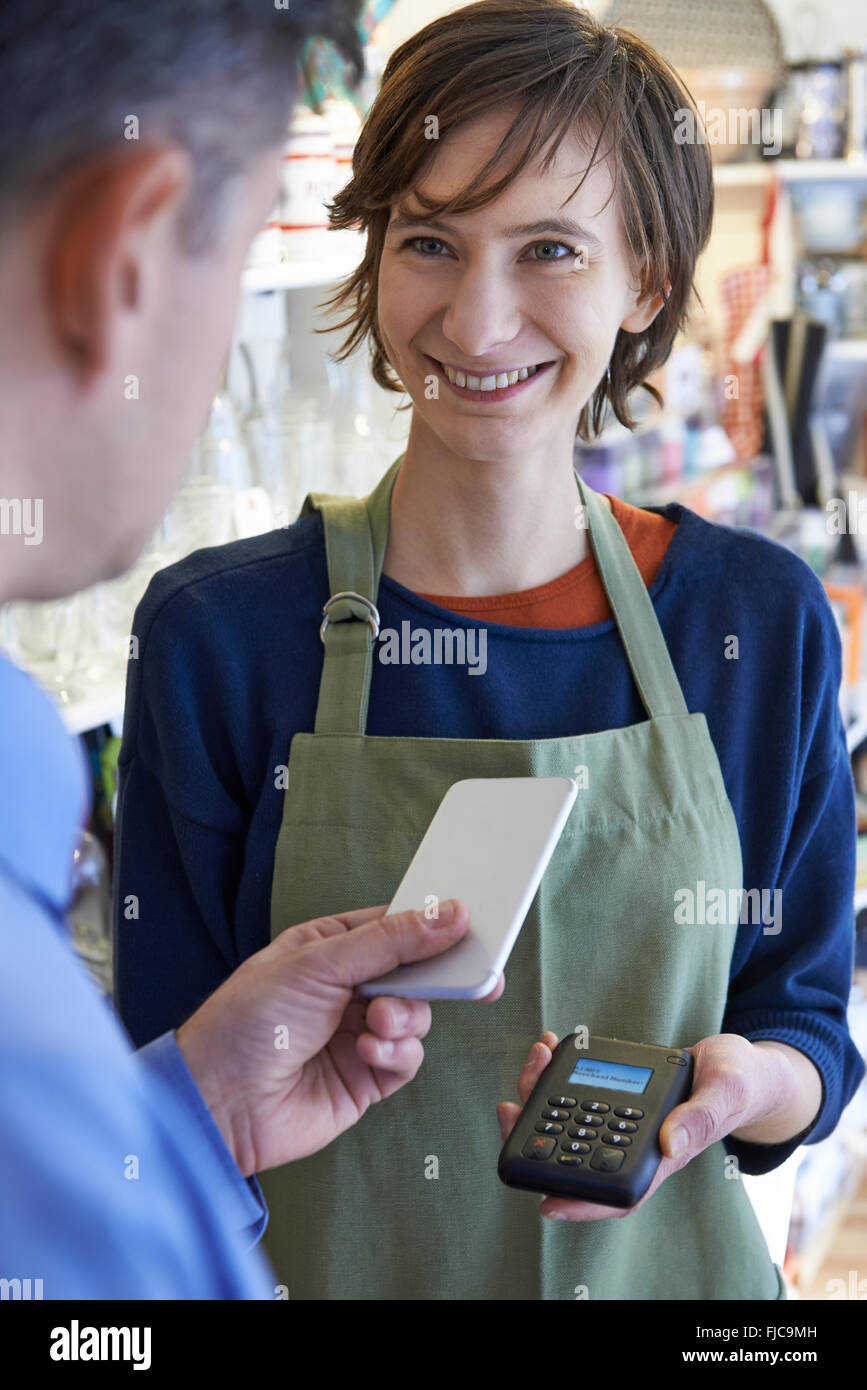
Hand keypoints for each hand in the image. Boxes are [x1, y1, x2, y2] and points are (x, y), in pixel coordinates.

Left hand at [176, 899, 502, 1176]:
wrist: (220, 1103)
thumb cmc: (250, 1020)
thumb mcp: (320, 963)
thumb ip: (392, 941)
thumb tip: (450, 913)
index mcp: (329, 947)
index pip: (394, 927)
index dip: (431, 926)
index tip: (469, 925)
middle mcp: (346, 988)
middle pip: (414, 972)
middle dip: (434, 976)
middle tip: (471, 975)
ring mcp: (357, 1033)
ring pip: (417, 1015)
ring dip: (405, 1018)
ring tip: (377, 1023)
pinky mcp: (366, 1077)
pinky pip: (407, 1058)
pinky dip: (397, 1053)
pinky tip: (369, 1051)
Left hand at [497, 1031, 801, 1220]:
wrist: (738, 1064)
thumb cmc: (736, 1083)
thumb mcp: (725, 1092)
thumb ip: (700, 1117)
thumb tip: (668, 1144)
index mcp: (661, 1157)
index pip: (616, 1192)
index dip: (580, 1202)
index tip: (544, 1201)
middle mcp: (635, 1143)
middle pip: (576, 1155)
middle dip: (538, 1135)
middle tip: (512, 1106)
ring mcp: (622, 1120)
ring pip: (570, 1121)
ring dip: (542, 1097)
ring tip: (533, 1060)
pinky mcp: (616, 1096)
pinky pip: (579, 1091)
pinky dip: (558, 1073)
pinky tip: (550, 1048)